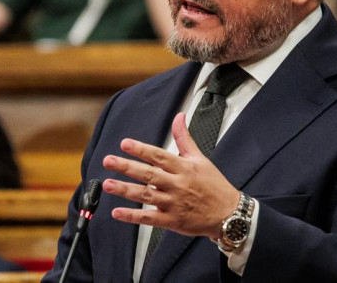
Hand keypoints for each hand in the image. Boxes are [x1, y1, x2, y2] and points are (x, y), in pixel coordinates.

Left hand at [102, 113, 239, 239]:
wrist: (228, 214)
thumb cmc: (214, 185)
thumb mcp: (200, 159)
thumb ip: (184, 138)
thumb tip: (179, 117)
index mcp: (184, 168)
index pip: (159, 156)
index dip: (141, 149)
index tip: (125, 144)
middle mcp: (177, 185)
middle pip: (149, 174)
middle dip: (127, 167)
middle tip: (108, 161)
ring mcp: (174, 203)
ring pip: (146, 195)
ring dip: (125, 190)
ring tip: (108, 184)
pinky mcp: (172, 220)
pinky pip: (149, 218)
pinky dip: (133, 216)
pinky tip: (117, 212)